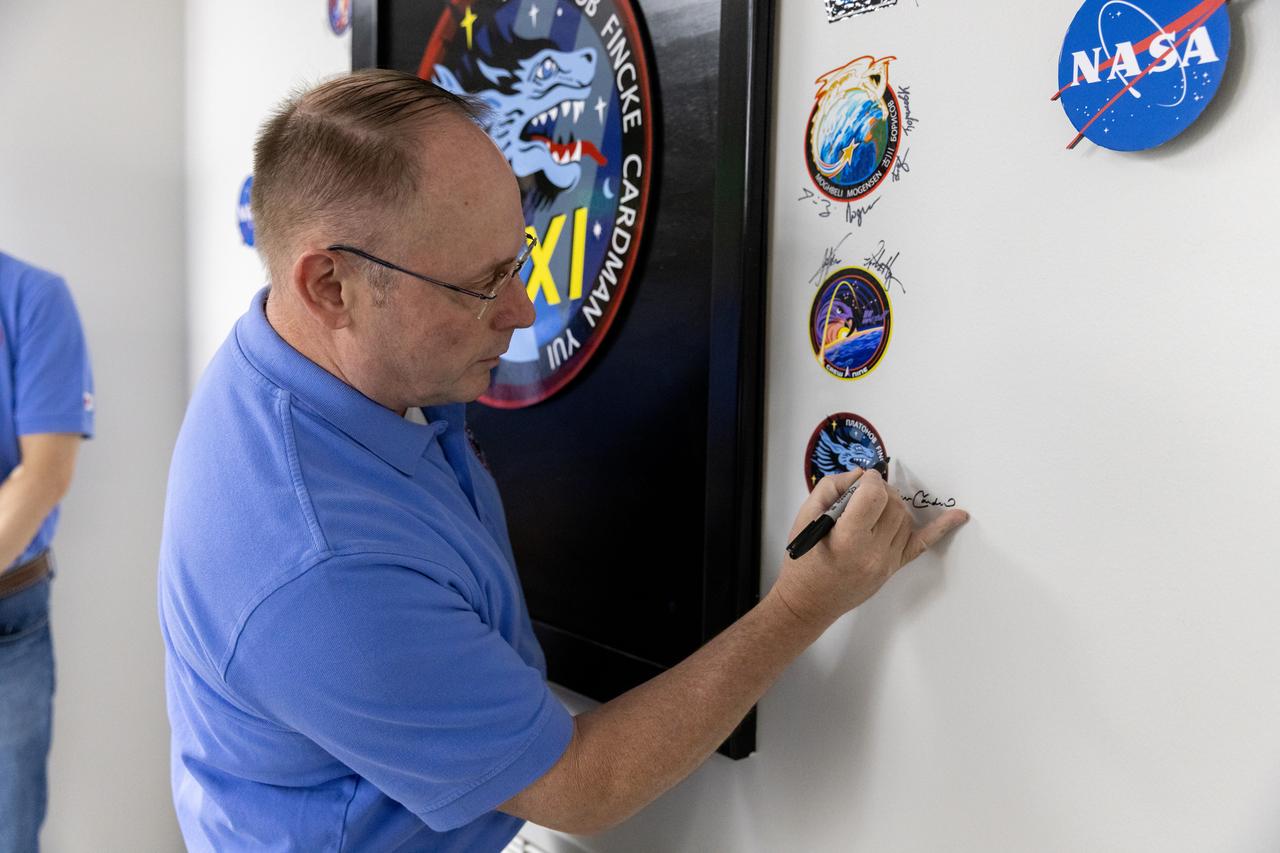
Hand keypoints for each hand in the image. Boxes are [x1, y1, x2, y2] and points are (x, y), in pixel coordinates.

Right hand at [772, 469, 967, 626]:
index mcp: (848, 538)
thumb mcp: (805, 517)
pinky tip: (959, 516)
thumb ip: (833, 487)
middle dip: (880, 491)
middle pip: (893, 504)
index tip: (861, 482)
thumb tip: (860, 476)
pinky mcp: (893, 568)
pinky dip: (942, 528)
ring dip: (893, 505)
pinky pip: (922, 544)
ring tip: (872, 510)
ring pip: (906, 518)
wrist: (808, 601)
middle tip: (863, 496)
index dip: (869, 481)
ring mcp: (886, 562)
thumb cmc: (804, 561)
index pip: (874, 495)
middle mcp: (872, 552)